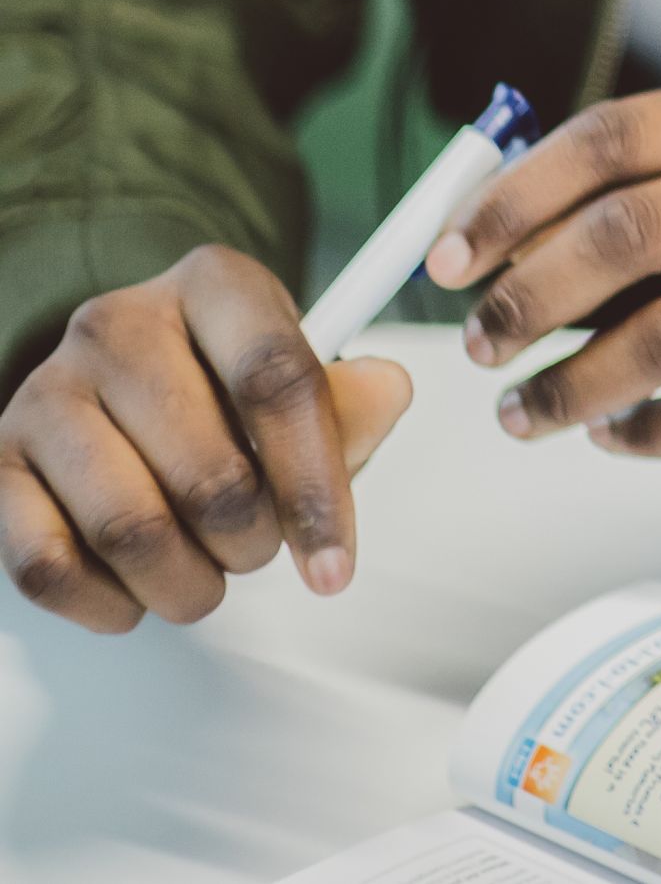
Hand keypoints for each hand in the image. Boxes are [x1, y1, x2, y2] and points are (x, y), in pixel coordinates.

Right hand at [0, 246, 414, 630]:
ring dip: (184, 583)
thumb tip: (384, 395)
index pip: (278, 381)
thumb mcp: (298, 372)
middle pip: (209, 472)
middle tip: (259, 551)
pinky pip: (48, 565)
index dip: (315, 485)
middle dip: (251, 542)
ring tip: (206, 579)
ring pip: (129, 528)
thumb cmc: (222, 384)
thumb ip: (352, 399)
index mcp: (213, 285)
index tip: (334, 562)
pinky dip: (105, 603)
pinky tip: (136, 596)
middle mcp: (118, 325)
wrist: (118, 377)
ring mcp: (48, 391)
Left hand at [432, 68, 660, 454]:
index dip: (512, 200)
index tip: (451, 255)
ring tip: (527, 413)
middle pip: (630, 233)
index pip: (613, 138)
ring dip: (575, 384)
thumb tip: (508, 237)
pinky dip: (656, 434)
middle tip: (481, 342)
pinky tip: (620, 438)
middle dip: (527, 297)